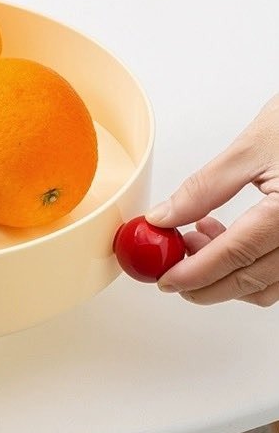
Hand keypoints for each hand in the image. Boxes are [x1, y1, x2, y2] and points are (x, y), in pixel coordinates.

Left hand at [146, 93, 278, 306]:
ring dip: (226, 275)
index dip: (195, 273)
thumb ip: (204, 187)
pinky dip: (249, 266)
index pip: (236, 256)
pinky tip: (224, 237)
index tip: (166, 278)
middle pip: (251, 281)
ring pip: (267, 285)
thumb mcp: (250, 148)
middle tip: (172, 266)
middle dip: (205, 281)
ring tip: (194, 240)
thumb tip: (165, 216)